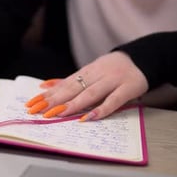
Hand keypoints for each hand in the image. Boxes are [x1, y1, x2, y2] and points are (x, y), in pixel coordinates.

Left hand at [25, 51, 148, 120]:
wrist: (144, 58)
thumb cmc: (114, 69)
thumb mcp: (91, 71)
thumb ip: (69, 80)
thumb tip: (45, 85)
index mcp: (87, 71)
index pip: (64, 84)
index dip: (48, 95)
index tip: (32, 104)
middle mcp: (98, 74)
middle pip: (74, 88)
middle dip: (55, 100)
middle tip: (39, 111)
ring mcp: (113, 80)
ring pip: (91, 93)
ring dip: (74, 104)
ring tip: (58, 114)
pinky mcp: (128, 88)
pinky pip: (114, 100)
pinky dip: (101, 110)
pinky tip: (88, 118)